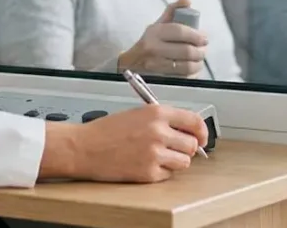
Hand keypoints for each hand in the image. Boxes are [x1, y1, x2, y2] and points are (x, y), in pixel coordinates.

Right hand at [38, 104, 209, 182]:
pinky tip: (144, 164)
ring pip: (184, 162)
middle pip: (192, 144)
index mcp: (157, 113)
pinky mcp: (148, 173)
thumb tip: (186, 130)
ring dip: (175, 161)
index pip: (194, 120)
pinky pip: (168, 175)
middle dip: (186, 148)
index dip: (202, 131)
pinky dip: (160, 172)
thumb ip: (162, 120)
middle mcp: (159, 132)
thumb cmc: (106, 131)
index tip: (202, 137)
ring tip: (157, 157)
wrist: (84, 147)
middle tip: (173, 149)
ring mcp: (155, 153)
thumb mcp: (137, 114)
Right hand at [116, 0, 207, 76]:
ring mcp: (156, 65)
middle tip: (203, 50)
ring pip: (186, 66)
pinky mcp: (159, 78)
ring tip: (199, 60)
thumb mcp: (158, 24)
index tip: (204, 38)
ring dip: (198, 63)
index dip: (196, 35)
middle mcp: (153, 48)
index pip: (180, 31)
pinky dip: (191, 74)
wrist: (130, 63)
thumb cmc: (148, 42)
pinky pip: (182, 78)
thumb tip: (187, 0)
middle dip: (200, 51)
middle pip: (186, 51)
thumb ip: (173, 10)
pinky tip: (192, 69)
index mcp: (154, 32)